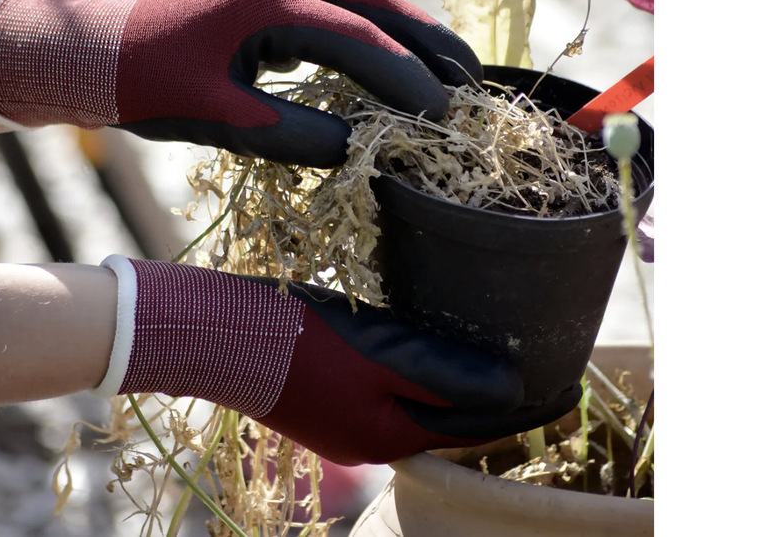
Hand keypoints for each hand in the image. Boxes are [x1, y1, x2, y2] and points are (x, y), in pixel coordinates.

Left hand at [0, 0, 481, 167]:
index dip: (406, 80)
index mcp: (274, 5)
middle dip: (427, 40)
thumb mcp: (220, 117)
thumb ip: (289, 133)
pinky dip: (374, 23)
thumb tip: (356, 149)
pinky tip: (391, 48)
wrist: (101, 49)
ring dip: (407, 26)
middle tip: (471, 75)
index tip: (441, 115)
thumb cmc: (153, 85)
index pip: (361, 42)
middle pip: (377, 3)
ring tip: (449, 58)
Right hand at [97, 256, 579, 465]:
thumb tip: (510, 388)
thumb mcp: (380, 351)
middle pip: (447, 421)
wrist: (216, 334)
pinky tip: (425, 356)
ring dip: (454, 388)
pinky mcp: (324, 402)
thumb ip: (446, 373)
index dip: (518, 405)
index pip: (473, 427)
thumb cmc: (298, 336)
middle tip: (529, 366)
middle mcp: (371, 438)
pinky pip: (386, 396)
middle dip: (489, 398)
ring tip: (487, 358)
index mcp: (389, 432)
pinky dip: (416, 381)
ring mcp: (344, 423)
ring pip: (417, 407)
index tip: (556, 383)